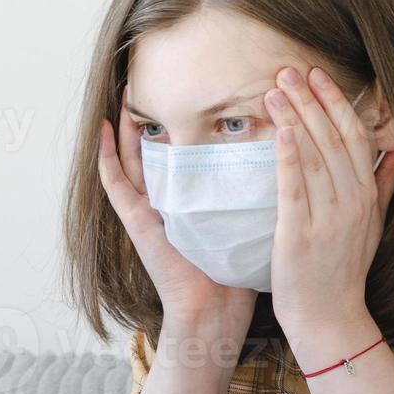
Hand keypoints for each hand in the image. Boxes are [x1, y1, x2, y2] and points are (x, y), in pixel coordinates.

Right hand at [97, 87, 257, 340]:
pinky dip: (106, 157)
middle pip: (154, 149)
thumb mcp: (246, 221)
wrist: (213, 313)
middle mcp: (166, 201)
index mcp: (191, 201)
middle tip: (154, 80)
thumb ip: (256, 193)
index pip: (186, 154)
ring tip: (124, 92)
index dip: (189, 124)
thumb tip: (290, 158)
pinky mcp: (136, 223)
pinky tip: (103, 131)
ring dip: (124, 126)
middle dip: (153, 116)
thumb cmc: (234, 274)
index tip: (198, 92)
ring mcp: (147, 211)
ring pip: (131, 158)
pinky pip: (115, 185)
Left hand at [262, 66, 393, 366]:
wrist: (330, 318)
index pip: (355, 137)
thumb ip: (384, 186)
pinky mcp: (301, 234)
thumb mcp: (373, 226)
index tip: (319, 75)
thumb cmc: (344, 271)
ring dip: (295, 117)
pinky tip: (281, 131)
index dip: (338, 102)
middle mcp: (352, 202)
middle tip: (289, 69)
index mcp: (367, 197)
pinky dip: (290, 157)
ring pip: (314, 156)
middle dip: (312, 100)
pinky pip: (296, 188)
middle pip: (333, 138)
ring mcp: (328, 218)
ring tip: (275, 89)